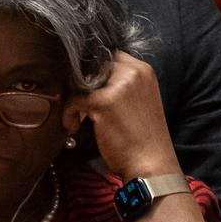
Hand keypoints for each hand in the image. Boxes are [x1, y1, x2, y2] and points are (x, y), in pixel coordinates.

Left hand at [64, 52, 181, 180]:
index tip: (84, 89)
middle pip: (92, 65)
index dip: (92, 71)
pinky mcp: (104, 102)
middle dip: (79, 83)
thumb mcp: (139, 101)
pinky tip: (74, 128)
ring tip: (76, 117)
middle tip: (76, 103)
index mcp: (143, 70)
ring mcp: (119, 85)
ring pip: (80, 80)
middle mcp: (133, 72)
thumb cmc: (142, 139)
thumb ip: (121, 85)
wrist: (152, 165)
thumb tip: (89, 77)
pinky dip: (69, 114)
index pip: (109, 56)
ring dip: (73, 98)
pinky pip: (74, 100)